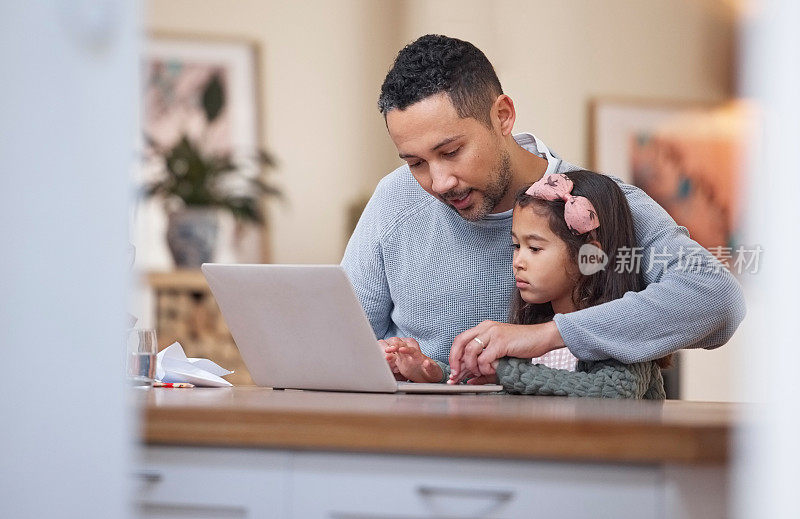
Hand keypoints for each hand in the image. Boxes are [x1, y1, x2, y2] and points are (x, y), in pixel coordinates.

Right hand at [382, 337, 441, 382]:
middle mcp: (411, 353)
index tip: (401, 350)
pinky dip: (389, 357)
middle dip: (395, 346)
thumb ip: (430, 367)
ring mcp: (405, 356)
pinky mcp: (400, 361)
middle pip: (402, 345)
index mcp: (419, 354)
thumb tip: (427, 362)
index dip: (406, 349)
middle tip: (388, 349)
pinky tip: (386, 358)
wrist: (429, 376)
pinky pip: (394, 357)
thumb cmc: (432, 372)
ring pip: (396, 349)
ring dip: (390, 349)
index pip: (411, 348)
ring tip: (385, 352)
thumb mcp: (434, 371)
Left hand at [448, 320, 563, 382]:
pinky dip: (485, 368)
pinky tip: (492, 370)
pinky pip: (484, 358)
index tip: (454, 373)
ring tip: (480, 372)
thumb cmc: (523, 345)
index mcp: (484, 328)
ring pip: (470, 351)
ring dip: (472, 366)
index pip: (460, 340)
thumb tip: (470, 380)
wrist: (543, 337)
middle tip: (457, 376)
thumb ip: (484, 365)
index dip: (454, 357)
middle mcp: (486, 327)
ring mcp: (493, 333)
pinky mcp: (501, 341)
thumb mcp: (500, 354)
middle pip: (460, 342)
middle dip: (455, 361)